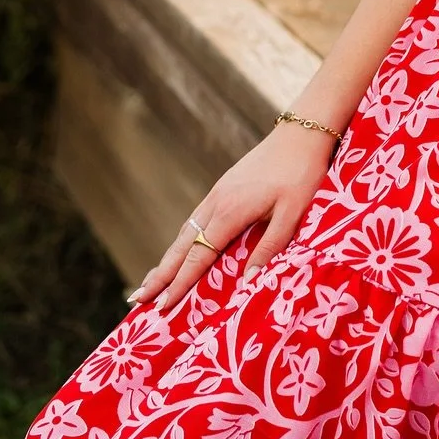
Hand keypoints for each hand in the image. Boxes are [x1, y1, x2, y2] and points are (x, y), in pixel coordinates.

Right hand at [124, 121, 338, 315]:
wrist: (301, 132)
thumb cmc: (301, 174)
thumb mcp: (293, 213)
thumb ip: (270, 247)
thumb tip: (246, 281)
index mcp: (230, 212)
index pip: (198, 256)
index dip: (180, 283)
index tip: (163, 306)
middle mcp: (216, 203)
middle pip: (181, 246)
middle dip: (160, 275)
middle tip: (138, 300)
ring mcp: (217, 193)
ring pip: (185, 232)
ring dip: (167, 259)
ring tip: (152, 282)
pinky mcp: (223, 188)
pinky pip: (195, 220)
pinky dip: (182, 241)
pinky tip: (181, 250)